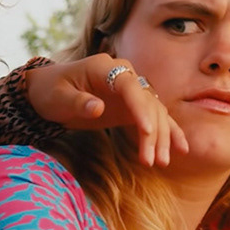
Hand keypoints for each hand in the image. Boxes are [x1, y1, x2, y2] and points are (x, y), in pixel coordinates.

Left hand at [25, 54, 187, 166]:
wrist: (48, 91)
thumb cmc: (50, 91)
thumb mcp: (58, 97)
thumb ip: (78, 102)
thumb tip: (97, 108)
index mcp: (105, 67)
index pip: (129, 86)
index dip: (140, 108)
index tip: (146, 131)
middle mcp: (124, 75)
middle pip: (147, 103)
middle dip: (152, 132)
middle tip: (151, 161)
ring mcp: (131, 91)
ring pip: (155, 113)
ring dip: (160, 138)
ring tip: (160, 162)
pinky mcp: (133, 107)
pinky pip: (155, 118)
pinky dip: (168, 132)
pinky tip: (181, 148)